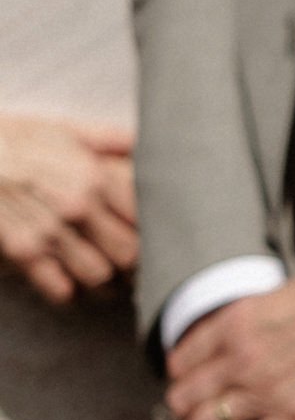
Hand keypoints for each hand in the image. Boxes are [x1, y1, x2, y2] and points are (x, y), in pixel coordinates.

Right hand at [0, 115, 135, 304]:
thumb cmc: (14, 139)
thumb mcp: (64, 129)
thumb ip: (109, 139)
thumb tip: (144, 145)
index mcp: (94, 175)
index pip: (146, 218)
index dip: (155, 232)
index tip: (154, 237)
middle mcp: (77, 206)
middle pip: (130, 254)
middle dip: (135, 263)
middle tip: (133, 263)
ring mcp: (50, 232)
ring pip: (100, 276)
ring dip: (106, 281)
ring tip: (106, 274)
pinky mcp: (24, 253)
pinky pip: (62, 290)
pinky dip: (69, 291)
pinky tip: (70, 280)